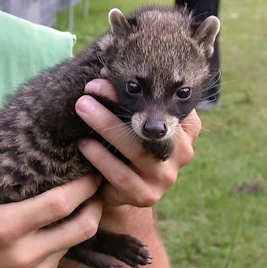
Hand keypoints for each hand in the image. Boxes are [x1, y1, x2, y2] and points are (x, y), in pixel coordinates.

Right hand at [0, 159, 102, 267]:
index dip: (83, 186)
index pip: (59, 204)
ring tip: (86, 200)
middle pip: (83, 226)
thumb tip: (2, 130)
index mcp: (6, 228)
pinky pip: (66, 253)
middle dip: (97, 202)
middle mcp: (25, 254)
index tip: (92, 172)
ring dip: (88, 218)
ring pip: (79, 240)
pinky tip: (65, 223)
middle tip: (97, 185)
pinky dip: (71, 235)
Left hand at [75, 79, 201, 206]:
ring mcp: (167, 176)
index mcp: (185, 128)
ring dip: (106, 125)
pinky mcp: (148, 195)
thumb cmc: (128, 146)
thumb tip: (105, 72)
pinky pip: (122, 175)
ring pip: (137, 149)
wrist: (124, 187)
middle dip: (118, 104)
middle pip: (151, 124)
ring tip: (82, 107)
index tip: (108, 74)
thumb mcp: (134, 122)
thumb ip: (128, 101)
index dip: (138, 88)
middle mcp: (182, 152)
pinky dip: (100, 157)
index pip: (165, 102)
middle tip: (90, 88)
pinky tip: (84, 144)